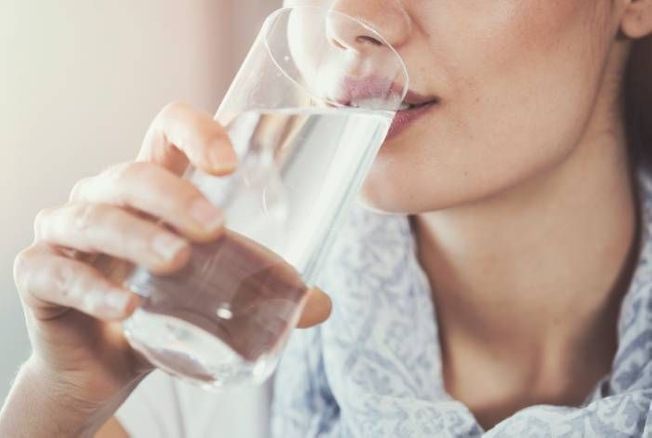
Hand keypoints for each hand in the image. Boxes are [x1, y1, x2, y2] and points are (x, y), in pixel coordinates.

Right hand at [7, 102, 330, 434]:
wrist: (101, 366)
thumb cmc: (159, 310)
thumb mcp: (211, 291)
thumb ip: (258, 290)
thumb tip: (320, 305)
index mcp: (151, 191)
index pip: (166, 132)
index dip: (195, 131)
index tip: (230, 162)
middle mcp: (104, 199)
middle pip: (132, 175)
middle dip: (173, 196)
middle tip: (214, 229)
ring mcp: (66, 233)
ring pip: (95, 217)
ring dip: (138, 236)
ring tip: (177, 262)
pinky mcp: (39, 275)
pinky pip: (55, 271)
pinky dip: (91, 287)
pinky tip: (127, 307)